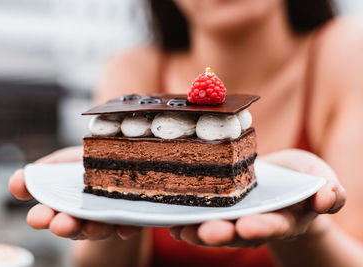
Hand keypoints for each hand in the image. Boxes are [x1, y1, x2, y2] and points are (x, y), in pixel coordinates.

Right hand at [9, 146, 140, 240]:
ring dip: (95, 229)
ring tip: (91, 226)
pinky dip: (127, 228)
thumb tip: (16, 182)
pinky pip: (130, 226)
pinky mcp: (130, 219)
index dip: (41, 217)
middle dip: (65, 227)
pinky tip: (125, 227)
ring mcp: (106, 220)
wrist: (118, 163)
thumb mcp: (61, 164)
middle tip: (60, 225)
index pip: (47, 215)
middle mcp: (82, 218)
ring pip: (100, 229)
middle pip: (73, 227)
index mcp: (62, 205)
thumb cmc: (85, 164)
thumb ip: (40, 174)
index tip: (36, 217)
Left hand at [169, 149, 345, 247]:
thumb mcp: (321, 179)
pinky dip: (187, 222)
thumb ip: (329, 191)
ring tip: (181, 229)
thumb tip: (327, 198)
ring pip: (217, 229)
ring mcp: (237, 219)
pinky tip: (172, 221)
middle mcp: (257, 224)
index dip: (261, 228)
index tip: (247, 226)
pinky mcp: (220, 211)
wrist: (283, 179)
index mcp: (284, 218)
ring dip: (198, 231)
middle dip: (222, 234)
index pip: (273, 226)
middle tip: (205, 232)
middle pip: (239, 233)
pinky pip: (202, 219)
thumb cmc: (302, 180)